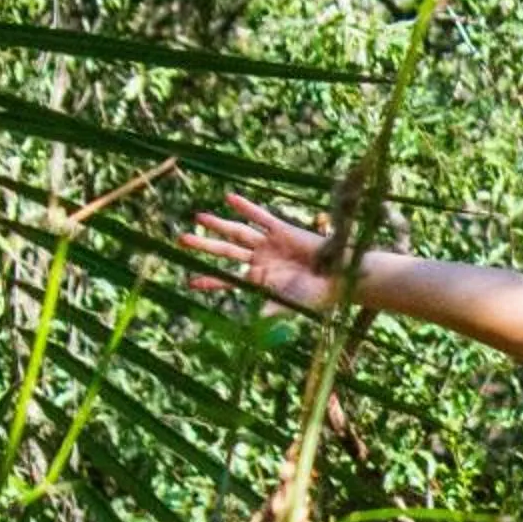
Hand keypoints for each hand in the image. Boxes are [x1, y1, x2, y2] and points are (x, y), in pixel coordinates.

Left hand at [176, 192, 341, 311]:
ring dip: (219, 225)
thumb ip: (272, 309)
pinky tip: (230, 199)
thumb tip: (256, 322)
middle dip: (204, 246)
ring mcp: (270, 244)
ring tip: (199, 217)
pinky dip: (246, 208)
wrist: (341, 276)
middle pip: (226, 252)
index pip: (229, 280)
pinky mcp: (282, 230)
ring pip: (238, 233)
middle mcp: (260, 261)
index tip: (191, 282)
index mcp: (259, 281)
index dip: (210, 280)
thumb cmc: (317, 296)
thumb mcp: (292, 305)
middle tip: (181, 239)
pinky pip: (260, 217)